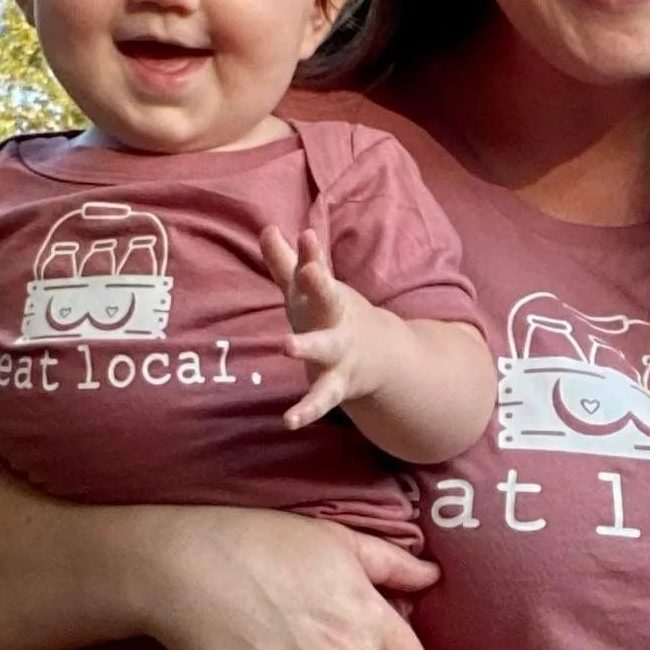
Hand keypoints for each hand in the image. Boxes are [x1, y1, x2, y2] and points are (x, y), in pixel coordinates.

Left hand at [262, 225, 387, 432]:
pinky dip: (306, 411)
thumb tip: (266, 227)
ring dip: (307, 347)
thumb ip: (288, 263)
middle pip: (328, 301)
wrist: (382, 358)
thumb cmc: (334, 316)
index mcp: (328, 298)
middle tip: (308, 271)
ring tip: (286, 345)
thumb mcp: (312, 292)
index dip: (311, 254)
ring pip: (325, 350)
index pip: (318, 272)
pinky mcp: (335, 386)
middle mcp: (336, 323)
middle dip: (319, 285)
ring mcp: (339, 355)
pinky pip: (320, 400)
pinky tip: (288, 422)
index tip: (306, 235)